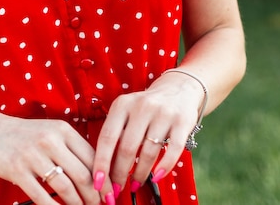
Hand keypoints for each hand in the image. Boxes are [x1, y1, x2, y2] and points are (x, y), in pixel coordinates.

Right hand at [0, 110, 108, 204]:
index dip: (104, 179)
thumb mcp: (51, 132)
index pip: (92, 157)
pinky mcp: (18, 170)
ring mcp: (33, 155)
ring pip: (66, 188)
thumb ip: (72, 149)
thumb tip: (99, 174)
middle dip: (95, 197)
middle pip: (83, 175)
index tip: (110, 194)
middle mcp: (50, 140)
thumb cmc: (27, 135)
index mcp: (62, 129)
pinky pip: (42, 196)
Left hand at [92, 74, 203, 195]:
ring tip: (135, 184)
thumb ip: (116, 132)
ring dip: (140, 174)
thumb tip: (103, 167)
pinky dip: (164, 167)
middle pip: (127, 147)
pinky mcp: (182, 122)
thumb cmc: (145, 107)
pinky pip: (173, 150)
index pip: (107, 137)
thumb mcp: (126, 110)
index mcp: (122, 104)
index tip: (97, 182)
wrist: (178, 89)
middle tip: (117, 189)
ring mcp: (163, 114)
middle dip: (120, 173)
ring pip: (148, 152)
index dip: (101, 162)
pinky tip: (157, 177)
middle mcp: (141, 107)